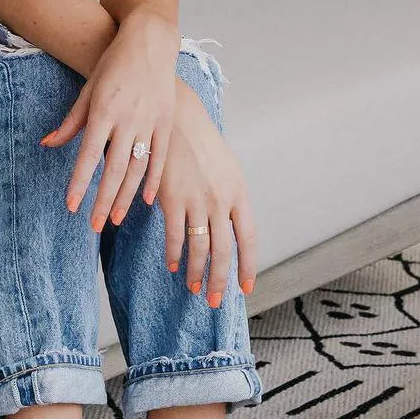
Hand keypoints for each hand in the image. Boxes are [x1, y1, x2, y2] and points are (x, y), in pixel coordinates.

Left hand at [39, 11, 178, 226]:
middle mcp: (128, 119)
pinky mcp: (166, 122)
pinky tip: (147, 201)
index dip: (80, 182)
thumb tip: (48, 144)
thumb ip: (71, 121)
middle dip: (102, 199)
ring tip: (114, 220)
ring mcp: (150, 122)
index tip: (72, 205)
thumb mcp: (88, 90)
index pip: (89, 155)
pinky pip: (161, 157)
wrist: (148, 42)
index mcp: (104, 111)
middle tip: (93, 226)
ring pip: (138, 168)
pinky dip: (154, 180)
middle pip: (114, 168)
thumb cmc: (113, 65)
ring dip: (126, 197)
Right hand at [157, 85, 257, 308]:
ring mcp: (197, 200)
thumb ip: (231, 199)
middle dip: (220, 280)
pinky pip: (175, 235)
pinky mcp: (172, 198)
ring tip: (195, 288)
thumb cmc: (203, 143)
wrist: (179, 117)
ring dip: (197, 273)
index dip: (247, 266)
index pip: (248, 239)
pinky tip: (174, 265)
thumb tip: (233, 228)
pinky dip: (174, 255)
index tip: (245, 287)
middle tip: (216, 301)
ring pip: (200, 248)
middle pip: (223, 251)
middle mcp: (221, 200)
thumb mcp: (228, 169)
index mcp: (239, 193)